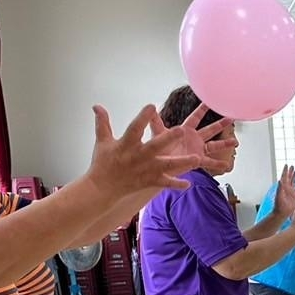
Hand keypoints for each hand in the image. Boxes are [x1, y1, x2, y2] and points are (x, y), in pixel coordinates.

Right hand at [87, 104, 205, 196]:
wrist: (102, 188)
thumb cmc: (103, 163)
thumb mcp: (102, 141)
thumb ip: (103, 122)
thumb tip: (97, 106)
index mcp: (126, 144)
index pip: (135, 128)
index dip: (143, 117)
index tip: (152, 105)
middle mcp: (138, 157)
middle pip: (156, 146)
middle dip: (169, 139)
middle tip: (183, 130)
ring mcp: (145, 170)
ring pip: (167, 165)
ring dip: (182, 162)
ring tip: (197, 158)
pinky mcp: (149, 181)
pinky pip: (165, 183)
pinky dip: (176, 184)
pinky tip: (189, 183)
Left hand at [271, 165, 294, 219]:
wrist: (282, 213)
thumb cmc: (279, 205)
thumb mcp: (279, 196)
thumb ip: (279, 188)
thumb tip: (280, 180)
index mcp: (283, 187)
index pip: (284, 177)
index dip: (285, 171)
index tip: (286, 165)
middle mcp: (287, 188)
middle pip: (289, 178)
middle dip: (290, 172)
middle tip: (292, 166)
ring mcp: (291, 192)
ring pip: (293, 182)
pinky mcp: (294, 197)